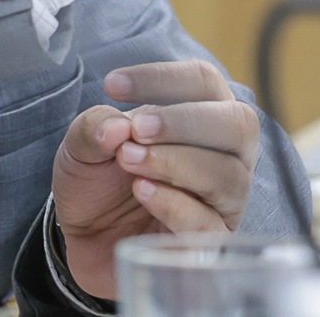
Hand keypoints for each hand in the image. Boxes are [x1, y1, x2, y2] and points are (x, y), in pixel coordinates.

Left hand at [51, 60, 259, 298]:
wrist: (86, 238)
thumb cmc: (97, 180)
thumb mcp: (81, 146)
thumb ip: (94, 127)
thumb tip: (117, 127)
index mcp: (201, 115)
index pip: (204, 81)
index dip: (163, 78)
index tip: (113, 85)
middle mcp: (226, 154)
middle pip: (238, 124)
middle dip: (185, 122)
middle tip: (138, 129)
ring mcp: (224, 201)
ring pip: (227, 175)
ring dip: (176, 162)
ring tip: (129, 160)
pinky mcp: (210, 242)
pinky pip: (209, 225)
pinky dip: (175, 205)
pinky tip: (143, 191)